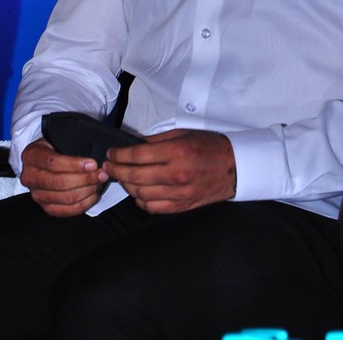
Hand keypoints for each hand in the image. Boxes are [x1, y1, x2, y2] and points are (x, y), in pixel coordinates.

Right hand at [20, 138, 108, 216]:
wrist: (42, 160)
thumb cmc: (54, 147)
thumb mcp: (56, 138)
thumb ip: (70, 144)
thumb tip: (94, 154)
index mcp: (31, 156)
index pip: (53, 162)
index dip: (74, 165)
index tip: (93, 164)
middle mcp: (30, 177)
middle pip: (60, 182)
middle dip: (85, 179)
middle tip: (101, 174)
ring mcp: (37, 195)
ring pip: (65, 198)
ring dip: (87, 191)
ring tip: (99, 182)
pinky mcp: (46, 207)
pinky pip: (67, 211)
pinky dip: (84, 203)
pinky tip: (93, 194)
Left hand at [104, 128, 235, 213]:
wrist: (233, 167)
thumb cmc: (209, 146)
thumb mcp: (184, 133)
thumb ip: (157, 141)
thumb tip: (134, 146)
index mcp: (176, 152)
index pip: (137, 155)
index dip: (119, 155)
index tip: (111, 154)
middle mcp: (176, 174)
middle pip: (135, 176)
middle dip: (117, 170)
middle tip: (109, 166)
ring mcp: (178, 193)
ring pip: (140, 194)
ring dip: (126, 186)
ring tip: (122, 177)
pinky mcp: (181, 206)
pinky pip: (152, 207)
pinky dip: (140, 200)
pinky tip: (137, 192)